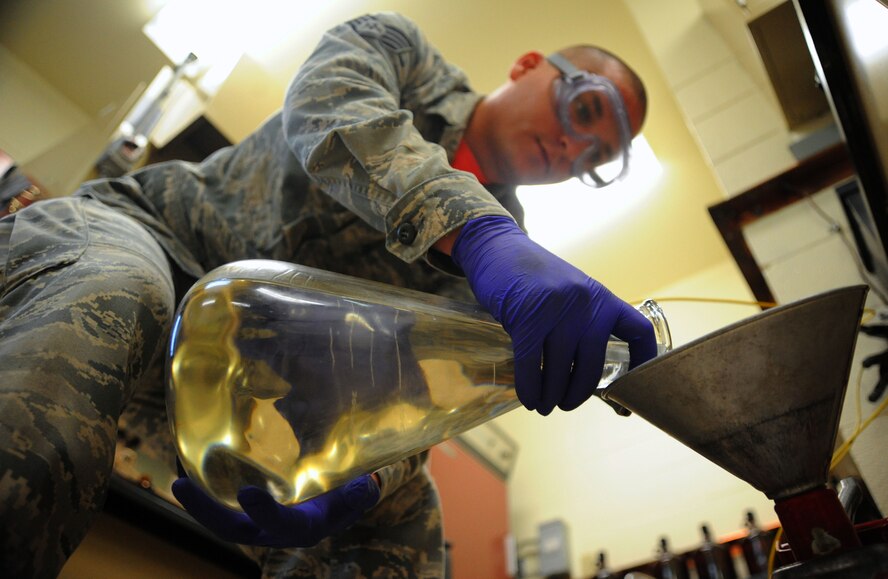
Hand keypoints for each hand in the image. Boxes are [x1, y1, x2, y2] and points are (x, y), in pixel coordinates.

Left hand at [171, 474, 379, 547]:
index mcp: (303, 528)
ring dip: (199, 502)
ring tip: (176, 478)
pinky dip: (207, 487)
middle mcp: (275, 530)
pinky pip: (224, 502)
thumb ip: (361, 493)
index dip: (264, 511)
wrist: (344, 497)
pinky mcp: (251, 508)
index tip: (247, 491)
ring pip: (223, 518)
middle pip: (234, 528)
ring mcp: (259, 521)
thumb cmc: (351, 493)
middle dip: (206, 511)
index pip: (282, 523)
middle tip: (180, 485)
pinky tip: (190, 464)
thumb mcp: (361, 494)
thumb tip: (365, 486)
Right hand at [451, 215, 656, 414]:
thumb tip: (581, 369)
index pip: (637, 330)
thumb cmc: (531, 275)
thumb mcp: (568, 292)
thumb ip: (580, 321)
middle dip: (579, 392)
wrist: (497, 247)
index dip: (643, 361)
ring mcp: (557, 310)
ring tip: (545, 405)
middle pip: (593, 363)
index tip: (634, 384)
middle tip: (566, 404)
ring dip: (552, 395)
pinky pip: (532, 364)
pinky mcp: (526, 318)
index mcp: (600, 297)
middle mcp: (585, 303)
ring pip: (561, 368)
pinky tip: (529, 398)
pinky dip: (530, 387)